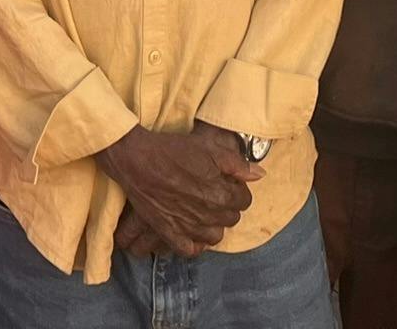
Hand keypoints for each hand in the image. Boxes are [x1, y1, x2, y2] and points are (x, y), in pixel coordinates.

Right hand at [96, 124, 263, 257]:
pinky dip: (195, 243)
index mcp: (221, 193)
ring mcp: (189, 227)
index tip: (227, 182)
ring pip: (215, 236)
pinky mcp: (170, 233)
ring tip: (204, 210)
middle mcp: (209, 214)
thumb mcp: (208, 147)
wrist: (137, 159)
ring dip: (214, 224)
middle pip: (231, 218)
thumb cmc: (173, 149)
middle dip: (227, 205)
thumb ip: (237, 164)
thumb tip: (259, 175)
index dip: (237, 189)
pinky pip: (191, 249)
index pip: (244, 200)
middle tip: (213, 192)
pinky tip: (192, 230)